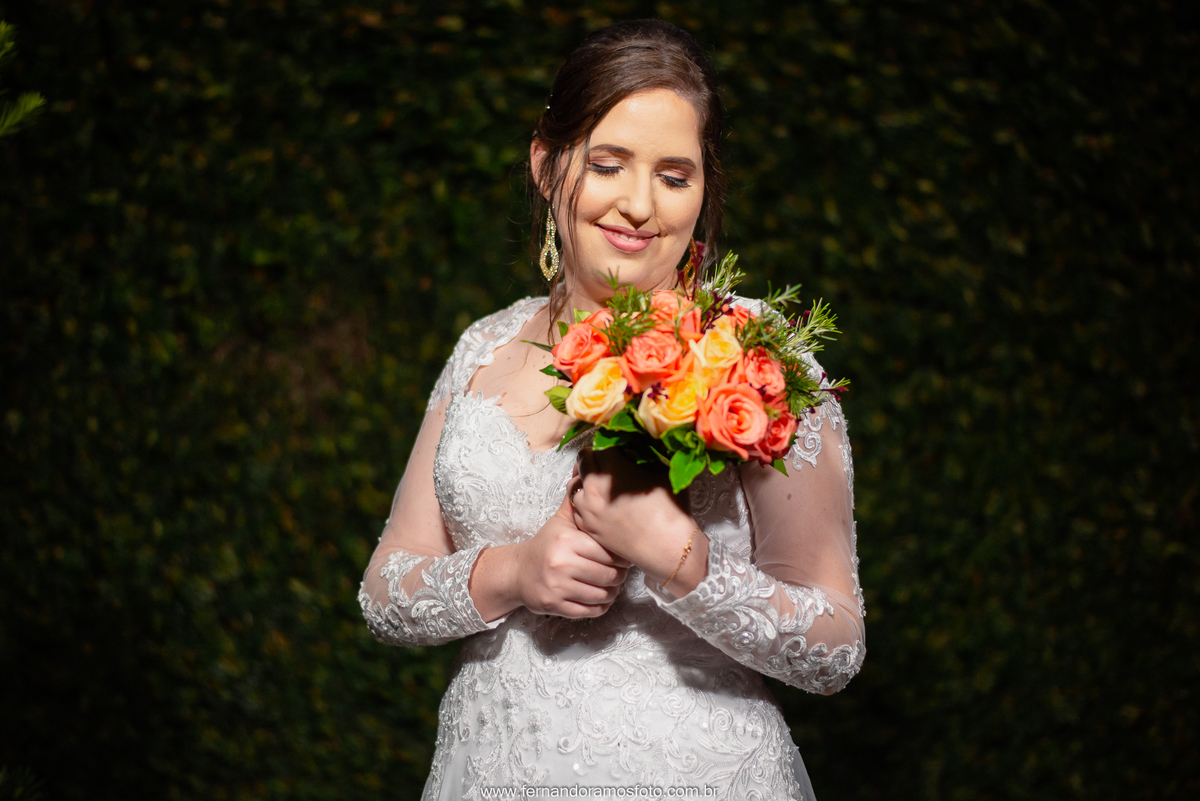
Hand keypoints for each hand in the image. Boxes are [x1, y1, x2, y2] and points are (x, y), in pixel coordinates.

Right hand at [510, 494, 630, 617]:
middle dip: (620, 575)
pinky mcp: (555, 606)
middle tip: (620, 571)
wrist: (517, 572)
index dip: (621, 556)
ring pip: (603, 595)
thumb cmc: (546, 544)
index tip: (622, 556)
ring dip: (612, 592)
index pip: (609, 552)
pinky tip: (599, 597)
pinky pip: (591, 611)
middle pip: (609, 575)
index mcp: (566, 541)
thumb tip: (583, 470)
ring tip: (611, 584)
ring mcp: (557, 587)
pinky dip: (601, 606)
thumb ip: (576, 499)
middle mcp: (561, 564)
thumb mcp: (560, 520)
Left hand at [568, 449, 706, 591]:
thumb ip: (646, 454)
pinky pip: (576, 506)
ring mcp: (588, 509)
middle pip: (583, 460)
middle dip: (595, 457)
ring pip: (574, 483)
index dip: (611, 442)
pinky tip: (598, 501)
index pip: (601, 444)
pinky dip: (584, 500)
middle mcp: (593, 487)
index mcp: (611, 469)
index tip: (618, 445)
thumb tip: (639, 441)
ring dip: (585, 478)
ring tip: (600, 480)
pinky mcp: (588, 526)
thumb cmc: (670, 509)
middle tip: (608, 460)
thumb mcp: (662, 472)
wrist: (667, 548)